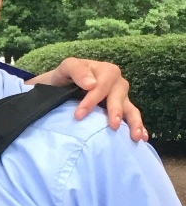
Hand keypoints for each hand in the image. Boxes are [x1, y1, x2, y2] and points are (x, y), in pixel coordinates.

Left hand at [28, 57, 146, 140]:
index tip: (79, 115)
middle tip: (113, 126)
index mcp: (106, 71)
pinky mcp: (123, 109)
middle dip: (116, 111)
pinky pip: (133, 118)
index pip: (101, 86)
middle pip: (119, 97)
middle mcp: (117, 83)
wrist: (63, 84)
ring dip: (135, 122)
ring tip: (135, 136)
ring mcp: (122, 97)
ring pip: (131, 109)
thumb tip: (91, 83)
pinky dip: (140, 128)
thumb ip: (77, 70)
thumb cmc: (65, 75)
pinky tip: (142, 138)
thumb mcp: (66, 67)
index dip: (91, 100)